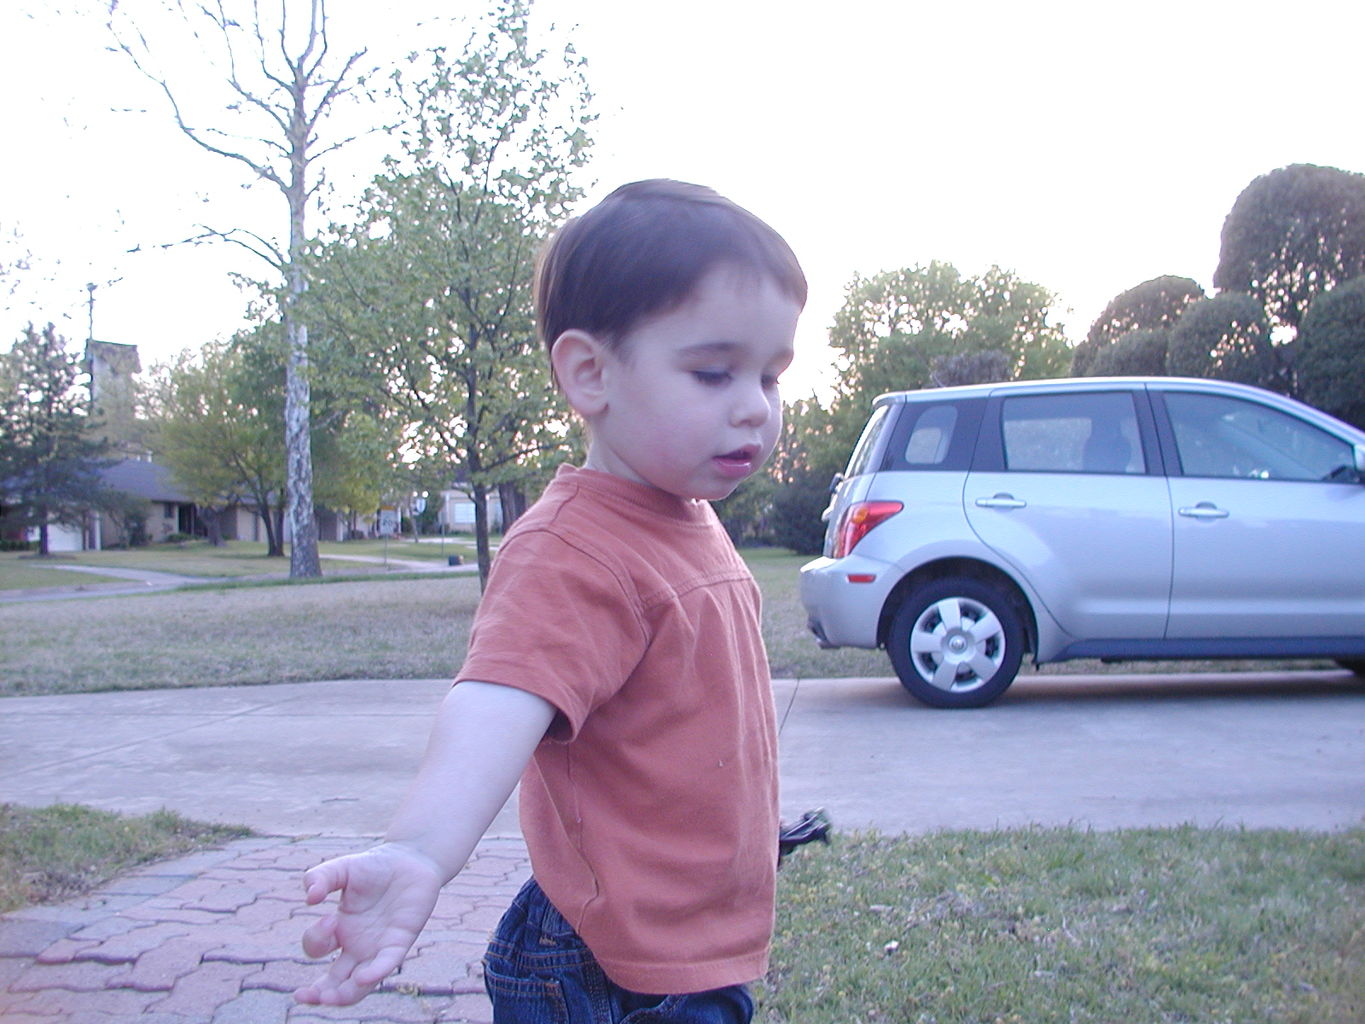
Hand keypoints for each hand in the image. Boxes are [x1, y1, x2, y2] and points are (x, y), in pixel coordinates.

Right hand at [293, 843, 444, 1005]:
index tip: (329, 919)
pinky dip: (375, 972)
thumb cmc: (374, 866)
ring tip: (329, 998)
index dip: (316, 940)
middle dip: (317, 993)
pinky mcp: (400, 941)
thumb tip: (310, 897)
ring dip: (343, 995)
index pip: (317, 949)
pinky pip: (386, 964)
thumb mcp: (341, 868)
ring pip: (358, 985)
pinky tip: (364, 976)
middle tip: (302, 996)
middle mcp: (356, 944)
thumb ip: (320, 877)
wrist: (410, 858)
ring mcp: (378, 947)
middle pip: (334, 982)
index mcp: (339, 929)